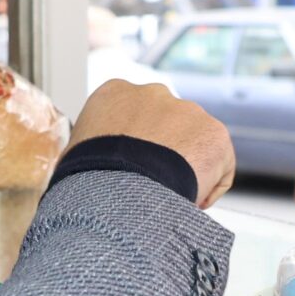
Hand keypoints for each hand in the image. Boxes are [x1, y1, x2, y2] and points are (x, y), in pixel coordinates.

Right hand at [70, 79, 235, 207]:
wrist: (118, 187)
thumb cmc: (88, 178)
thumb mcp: (76, 154)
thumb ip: (92, 150)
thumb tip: (88, 173)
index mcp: (114, 93)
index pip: (132, 115)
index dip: (136, 147)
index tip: (133, 172)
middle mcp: (152, 93)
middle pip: (166, 125)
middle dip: (164, 152)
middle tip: (153, 186)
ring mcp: (187, 110)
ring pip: (193, 143)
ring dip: (187, 167)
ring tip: (170, 197)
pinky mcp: (214, 133)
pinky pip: (218, 164)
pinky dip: (210, 185)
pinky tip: (192, 202)